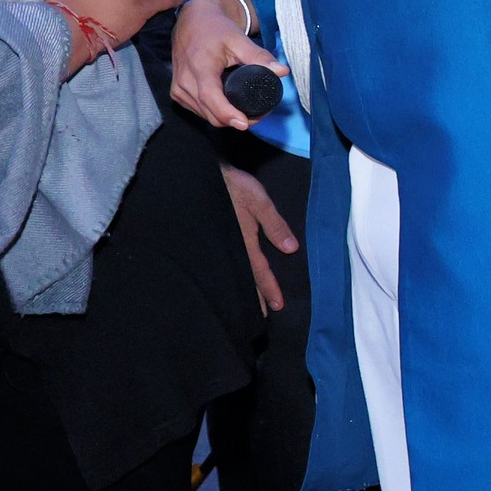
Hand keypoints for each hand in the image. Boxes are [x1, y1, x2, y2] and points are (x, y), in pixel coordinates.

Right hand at [171, 0, 286, 128]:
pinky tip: (229, 108)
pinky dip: (213, 113)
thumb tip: (282, 71)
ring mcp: (178, 89)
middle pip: (210, 113)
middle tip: (259, 115)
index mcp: (199, 67)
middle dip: (234, 119)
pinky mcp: (177, 92)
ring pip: (204, 115)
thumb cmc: (215, 29)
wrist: (192, 21)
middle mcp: (184, 81)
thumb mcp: (238, 39)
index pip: (211, 98)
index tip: (245, 123)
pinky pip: (197, 110)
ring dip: (224, 118)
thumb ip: (259, 56)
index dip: (228, 114)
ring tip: (247, 112)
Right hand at [218, 161, 295, 313]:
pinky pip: (223, 263)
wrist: (199, 174)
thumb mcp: (258, 199)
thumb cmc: (233, 184)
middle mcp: (230, 247)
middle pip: (244, 277)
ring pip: (232, 272)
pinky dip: (230, 275)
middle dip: (254, 295)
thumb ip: (273, 223)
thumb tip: (290, 249)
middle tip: (263, 316)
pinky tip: (232, 281)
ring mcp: (218, 245)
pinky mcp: (211, 241)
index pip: (259, 270)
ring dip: (242, 288)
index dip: (269, 288)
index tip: (277, 306)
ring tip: (249, 305)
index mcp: (243, 240)